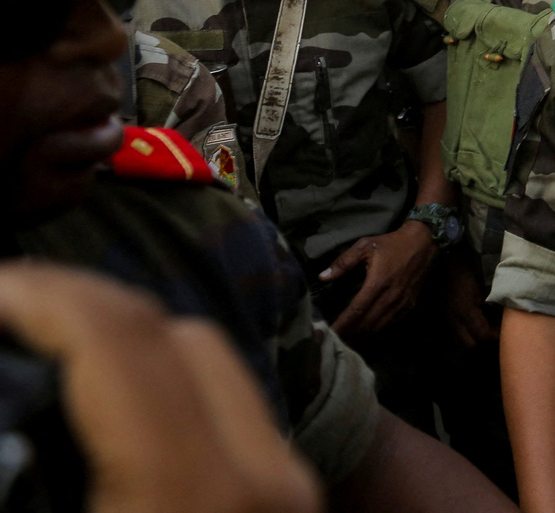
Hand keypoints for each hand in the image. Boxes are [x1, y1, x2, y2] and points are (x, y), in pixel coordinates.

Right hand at [0, 262, 319, 512]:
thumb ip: (35, 452)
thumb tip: (13, 373)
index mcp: (196, 492)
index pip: (123, 341)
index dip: (42, 296)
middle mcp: (268, 473)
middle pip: (180, 334)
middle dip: (89, 307)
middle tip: (12, 312)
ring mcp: (291, 482)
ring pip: (215, 362)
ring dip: (134, 342)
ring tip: (53, 348)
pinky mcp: (292, 493)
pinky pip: (232, 407)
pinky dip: (171, 383)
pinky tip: (111, 399)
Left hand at [321, 220, 436, 337]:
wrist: (424, 242)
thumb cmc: (392, 244)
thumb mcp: (365, 246)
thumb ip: (343, 262)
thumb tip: (322, 277)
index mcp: (378, 283)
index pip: (356, 311)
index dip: (342, 324)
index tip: (330, 332)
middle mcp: (391, 297)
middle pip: (367, 323)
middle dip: (350, 334)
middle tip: (335, 340)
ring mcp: (402, 303)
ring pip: (379, 327)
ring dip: (363, 335)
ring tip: (348, 340)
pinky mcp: (410, 305)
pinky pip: (391, 323)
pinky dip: (377, 330)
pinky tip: (367, 333)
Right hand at [445, 249, 498, 348]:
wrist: (445, 265)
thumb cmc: (467, 273)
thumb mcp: (484, 287)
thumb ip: (494, 303)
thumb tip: (505, 315)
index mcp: (466, 312)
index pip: (483, 334)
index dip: (496, 335)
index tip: (505, 330)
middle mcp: (454, 320)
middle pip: (470, 344)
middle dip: (483, 340)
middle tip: (494, 330)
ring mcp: (446, 320)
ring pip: (459, 342)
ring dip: (472, 339)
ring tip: (483, 327)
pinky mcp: (442, 318)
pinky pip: (453, 335)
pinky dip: (463, 334)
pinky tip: (471, 325)